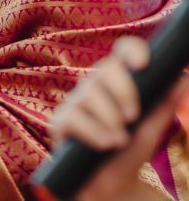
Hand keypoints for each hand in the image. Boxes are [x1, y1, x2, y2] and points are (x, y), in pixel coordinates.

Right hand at [50, 37, 188, 199]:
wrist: (111, 187)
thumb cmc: (130, 151)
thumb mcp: (151, 128)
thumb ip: (164, 104)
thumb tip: (183, 78)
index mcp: (117, 80)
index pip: (122, 51)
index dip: (131, 51)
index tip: (143, 64)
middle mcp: (94, 85)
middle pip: (104, 69)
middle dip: (123, 91)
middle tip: (133, 116)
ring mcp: (75, 102)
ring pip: (89, 93)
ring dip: (109, 118)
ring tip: (120, 140)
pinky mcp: (61, 121)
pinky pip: (74, 117)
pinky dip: (93, 132)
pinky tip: (105, 144)